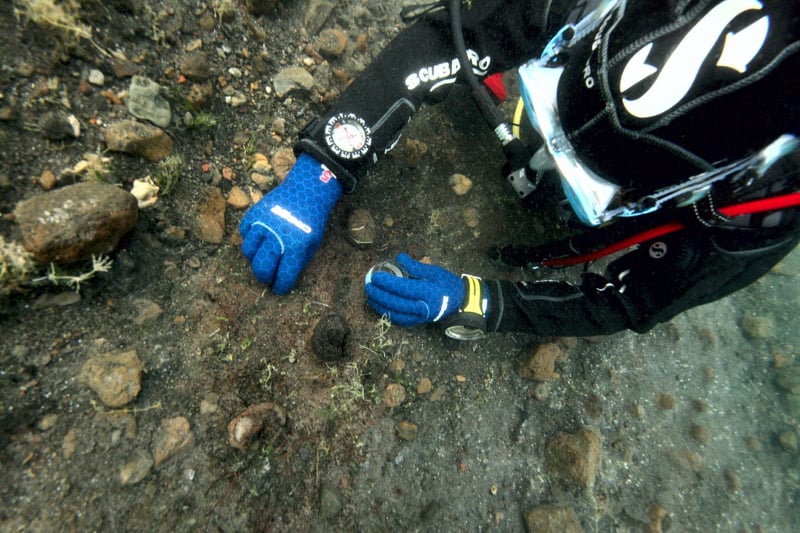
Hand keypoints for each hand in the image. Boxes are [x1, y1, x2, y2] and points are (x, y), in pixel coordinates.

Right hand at [240, 153, 341, 293]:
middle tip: (267, 277)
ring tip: (262, 257)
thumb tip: (283, 276)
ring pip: (248, 251)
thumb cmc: (312, 219)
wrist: (307, 189)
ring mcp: (263, 223)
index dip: (280, 286)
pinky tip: (258, 239)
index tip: (278, 289)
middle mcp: (277, 236)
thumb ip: (299, 260)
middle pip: (261, 267)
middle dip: (264, 277)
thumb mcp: (313, 242)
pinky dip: (249, 238)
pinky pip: (244, 232)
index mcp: (296, 246)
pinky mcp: (255, 213)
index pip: (283, 276)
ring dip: (254, 258)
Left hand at [364, 253, 463, 326]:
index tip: (376, 276)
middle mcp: (423, 306)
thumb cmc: (446, 283)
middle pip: (396, 303)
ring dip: (380, 305)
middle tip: (368, 286)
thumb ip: (416, 266)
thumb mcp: (434, 271)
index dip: (388, 283)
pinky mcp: (418, 322)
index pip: (404, 288)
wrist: (459, 302)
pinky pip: (399, 320)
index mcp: (428, 292)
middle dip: (379, 295)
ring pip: (395, 313)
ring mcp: (420, 316)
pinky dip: (387, 313)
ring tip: (370, 296)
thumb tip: (398, 258)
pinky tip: (379, 306)